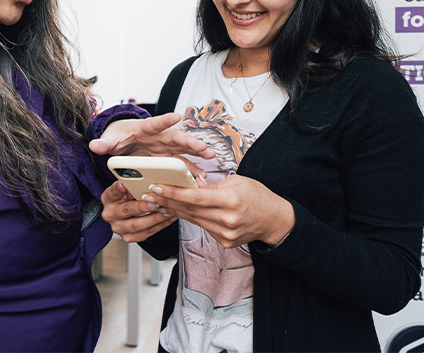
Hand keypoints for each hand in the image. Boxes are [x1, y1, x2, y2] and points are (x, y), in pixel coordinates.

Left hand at [89, 112, 214, 160]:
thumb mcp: (110, 140)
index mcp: (144, 129)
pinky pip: (181, 164)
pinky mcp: (167, 159)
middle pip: (176, 138)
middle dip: (190, 142)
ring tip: (210, 160)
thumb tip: (94, 144)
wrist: (123, 140)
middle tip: (204, 148)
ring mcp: (165, 149)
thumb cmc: (118, 136)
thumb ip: (104, 143)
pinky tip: (200, 178)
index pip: (154, 123)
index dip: (164, 120)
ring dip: (197, 155)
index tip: (176, 116)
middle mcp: (158, 138)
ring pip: (183, 151)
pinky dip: (190, 171)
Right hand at [101, 180, 176, 242]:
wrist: (128, 215)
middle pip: (126, 210)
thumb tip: (144, 178)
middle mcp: (111, 215)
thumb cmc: (128, 197)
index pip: (112, 192)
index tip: (124, 184)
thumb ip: (132, 185)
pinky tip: (168, 218)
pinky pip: (146, 233)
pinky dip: (160, 225)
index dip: (118, 188)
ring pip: (138, 225)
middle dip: (143, 206)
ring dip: (155, 218)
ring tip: (167, 211)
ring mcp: (119, 227)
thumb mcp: (127, 188)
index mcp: (108, 199)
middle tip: (156, 202)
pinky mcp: (128, 237)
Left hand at [143, 175, 294, 248]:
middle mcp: (226, 219)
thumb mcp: (237, 182)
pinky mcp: (224, 241)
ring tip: (156, 202)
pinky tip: (176, 211)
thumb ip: (213, 185)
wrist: (275, 220)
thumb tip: (192, 183)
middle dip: (166, 201)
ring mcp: (225, 233)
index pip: (195, 197)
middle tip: (148, 194)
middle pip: (189, 210)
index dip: (173, 192)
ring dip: (173, 210)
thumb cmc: (258, 196)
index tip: (157, 187)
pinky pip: (201, 226)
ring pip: (192, 219)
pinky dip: (188, 218)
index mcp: (230, 200)